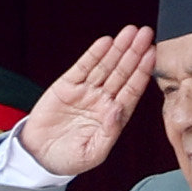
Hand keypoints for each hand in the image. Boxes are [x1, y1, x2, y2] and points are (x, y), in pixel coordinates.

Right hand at [19, 25, 156, 176]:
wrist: (39, 157)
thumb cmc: (69, 159)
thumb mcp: (93, 153)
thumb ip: (109, 132)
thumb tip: (117, 109)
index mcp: (113, 117)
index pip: (132, 90)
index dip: (143, 72)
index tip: (152, 55)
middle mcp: (102, 100)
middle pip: (123, 72)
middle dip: (134, 53)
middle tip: (146, 34)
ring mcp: (85, 92)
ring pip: (106, 66)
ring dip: (118, 49)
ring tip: (130, 32)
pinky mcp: (66, 86)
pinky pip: (82, 67)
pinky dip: (94, 54)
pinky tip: (105, 42)